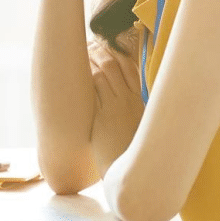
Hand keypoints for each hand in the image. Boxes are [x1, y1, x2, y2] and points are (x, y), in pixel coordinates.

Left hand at [87, 31, 144, 177]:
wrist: (129, 174)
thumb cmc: (131, 153)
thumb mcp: (138, 128)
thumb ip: (133, 111)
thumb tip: (124, 103)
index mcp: (141, 101)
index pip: (131, 68)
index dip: (118, 54)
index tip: (108, 48)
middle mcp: (131, 100)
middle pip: (117, 64)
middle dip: (102, 51)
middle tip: (91, 46)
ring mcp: (117, 107)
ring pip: (105, 71)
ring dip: (92, 59)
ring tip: (81, 53)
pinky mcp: (103, 117)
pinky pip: (95, 87)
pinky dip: (87, 74)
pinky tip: (78, 70)